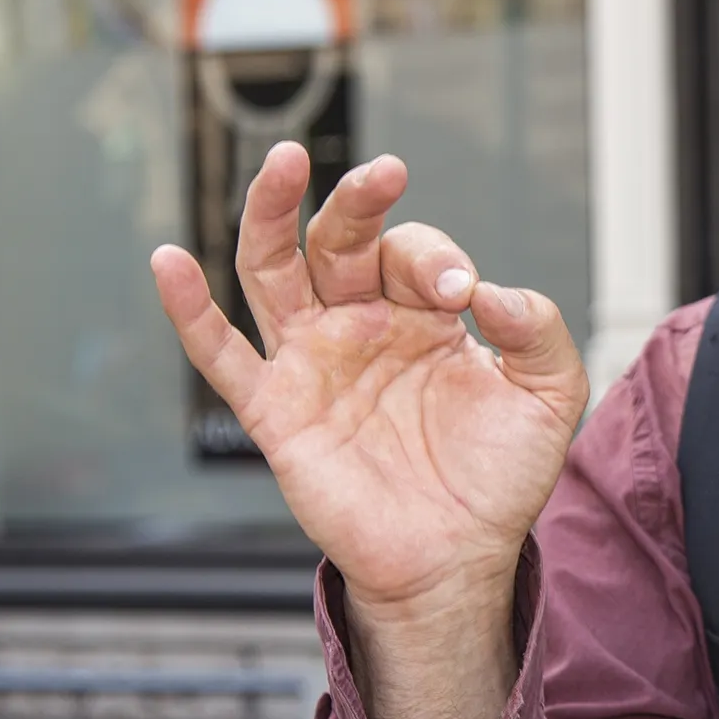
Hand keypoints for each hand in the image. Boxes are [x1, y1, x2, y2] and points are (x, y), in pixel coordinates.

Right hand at [151, 147, 588, 718]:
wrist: (459, 558)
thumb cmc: (501, 475)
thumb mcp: (549, 394)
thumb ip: (539, 331)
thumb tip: (490, 290)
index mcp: (422, 312)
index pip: (412, 252)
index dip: (436, 256)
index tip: (465, 292)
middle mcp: (361, 323)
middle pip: (338, 240)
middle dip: (356, 203)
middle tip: (384, 174)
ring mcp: (313, 361)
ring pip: (272, 269)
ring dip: (269, 212)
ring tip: (283, 160)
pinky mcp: (276, 410)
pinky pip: (221, 355)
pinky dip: (189, 308)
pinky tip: (169, 260)